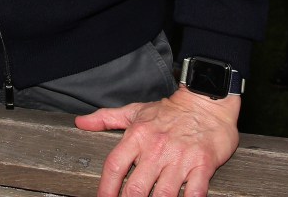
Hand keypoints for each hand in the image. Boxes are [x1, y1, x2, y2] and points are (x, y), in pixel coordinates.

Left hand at [74, 90, 238, 196]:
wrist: (207, 100)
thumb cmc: (171, 110)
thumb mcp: (136, 111)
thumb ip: (106, 118)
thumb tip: (81, 122)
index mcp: (138, 135)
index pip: (114, 166)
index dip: (106, 188)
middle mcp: (157, 148)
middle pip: (136, 188)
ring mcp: (180, 157)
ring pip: (163, 195)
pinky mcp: (202, 164)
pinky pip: (195, 192)